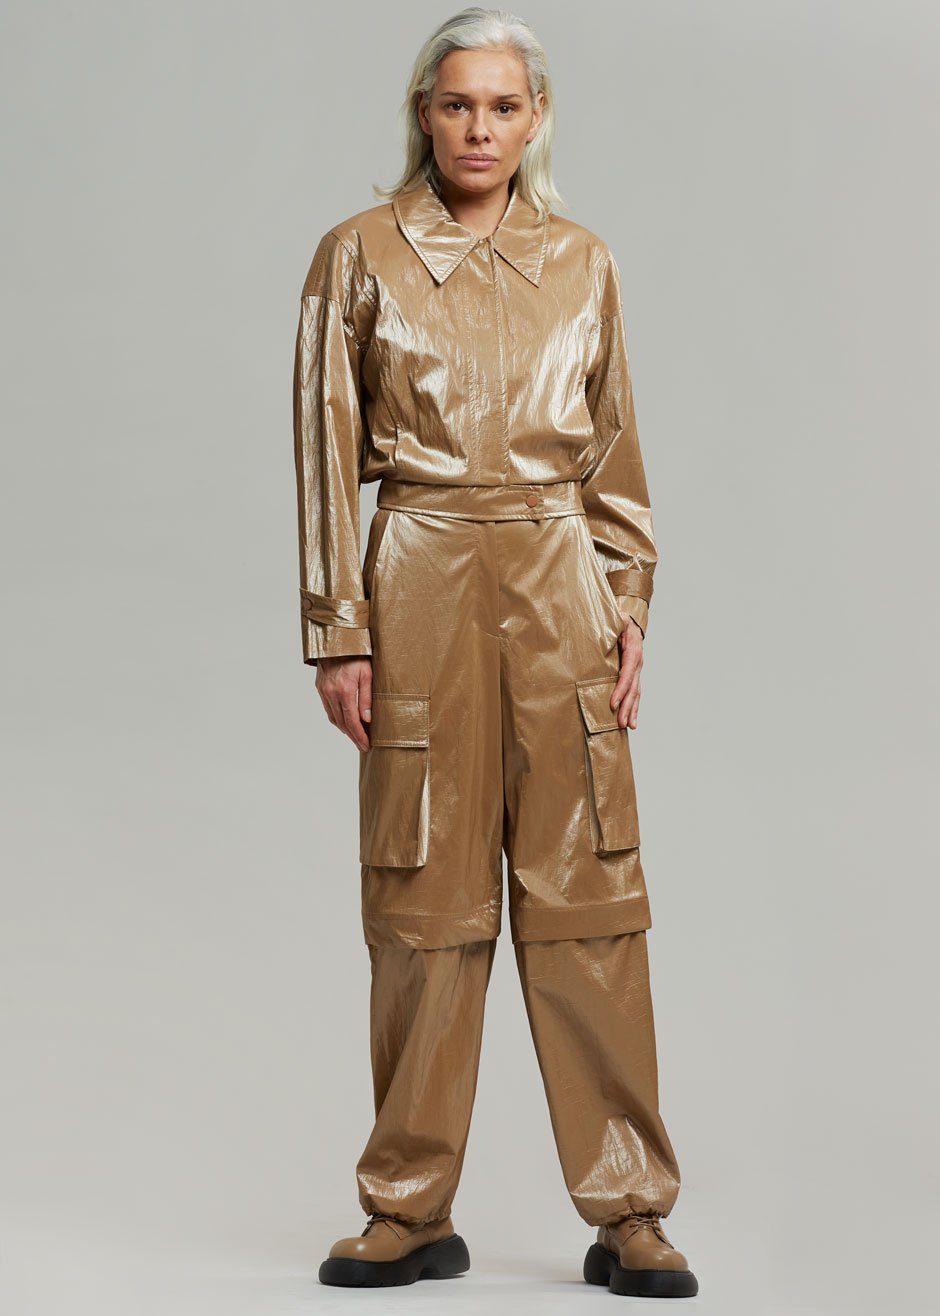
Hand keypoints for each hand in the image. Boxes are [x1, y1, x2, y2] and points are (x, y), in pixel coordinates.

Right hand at [315, 655, 372, 750]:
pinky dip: (337, 718)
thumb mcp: (367, 673)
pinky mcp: (320, 688)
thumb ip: (367, 697)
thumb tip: (367, 719)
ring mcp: (324, 691)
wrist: (336, 640)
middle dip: (353, 736)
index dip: (359, 735)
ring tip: (355, 736)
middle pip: (342, 723)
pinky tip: (345, 722)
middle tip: (363, 745)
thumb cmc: (356, 654)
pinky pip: (328, 709)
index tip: (366, 745)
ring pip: (333, 717)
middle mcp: (331, 693)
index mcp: (345, 690)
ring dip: (344, 729)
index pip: (352, 721)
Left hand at [611, 615, 642, 729]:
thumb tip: (601, 628)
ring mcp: (637, 670)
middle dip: (627, 706)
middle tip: (620, 723)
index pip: (627, 673)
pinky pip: (634, 693)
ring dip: (632, 710)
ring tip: (628, 726)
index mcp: (633, 651)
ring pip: (636, 693)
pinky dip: (633, 707)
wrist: (630, 621)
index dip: (620, 689)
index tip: (612, 704)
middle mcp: (638, 663)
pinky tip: (630, 721)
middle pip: (633, 688)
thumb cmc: (619, 620)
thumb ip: (611, 624)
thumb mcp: (616, 618)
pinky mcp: (634, 675)